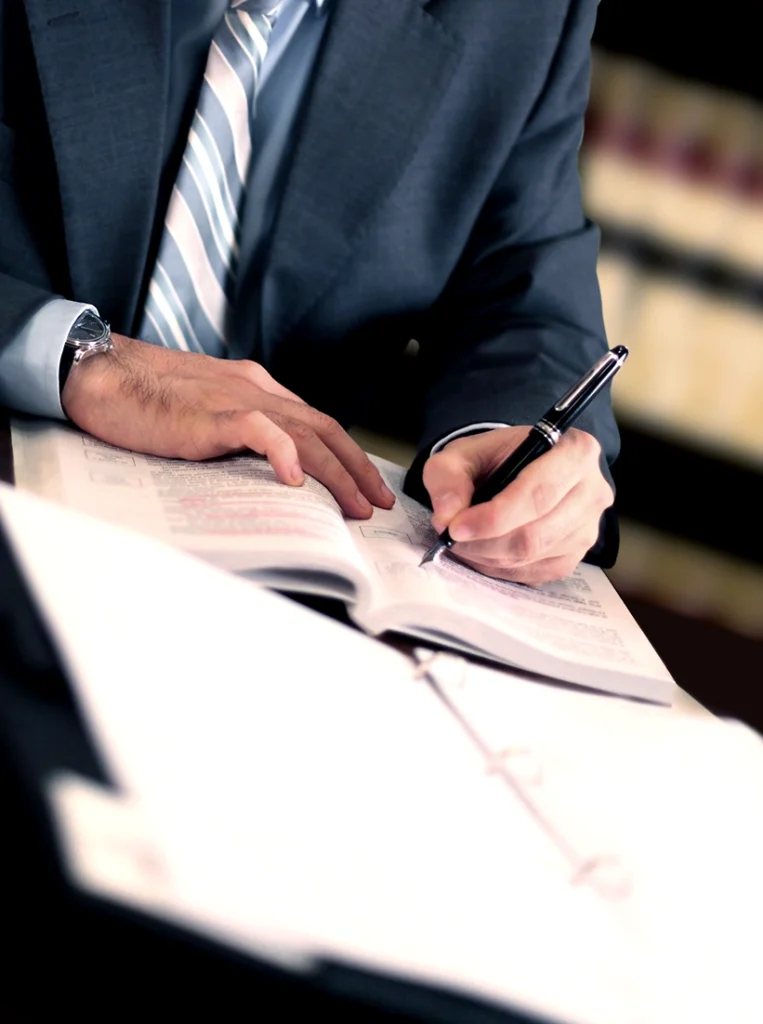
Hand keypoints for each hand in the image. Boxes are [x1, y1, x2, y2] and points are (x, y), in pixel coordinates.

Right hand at [62, 335, 394, 517]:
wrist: (105, 376)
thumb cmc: (149, 399)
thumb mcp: (209, 412)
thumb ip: (242, 430)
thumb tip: (270, 465)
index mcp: (258, 389)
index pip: (316, 422)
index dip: (347, 454)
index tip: (367, 486)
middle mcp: (257, 390)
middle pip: (323, 429)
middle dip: (356, 468)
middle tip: (378, 504)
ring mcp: (236, 400)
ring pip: (302, 434)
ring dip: (335, 472)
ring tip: (355, 506)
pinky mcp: (211, 415)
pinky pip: (258, 430)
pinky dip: (282, 453)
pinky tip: (296, 479)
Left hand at [423, 426, 613, 583]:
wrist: (516, 469)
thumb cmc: (494, 459)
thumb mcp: (463, 453)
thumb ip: (448, 477)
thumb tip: (447, 516)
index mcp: (575, 451)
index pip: (538, 493)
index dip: (494, 517)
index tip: (455, 527)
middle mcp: (592, 490)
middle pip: (536, 532)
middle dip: (485, 542)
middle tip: (452, 538)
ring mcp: (588, 528)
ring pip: (533, 555)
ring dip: (488, 556)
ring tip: (463, 542)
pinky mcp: (576, 556)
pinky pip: (535, 572)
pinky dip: (501, 568)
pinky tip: (483, 552)